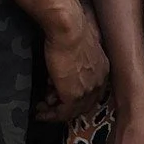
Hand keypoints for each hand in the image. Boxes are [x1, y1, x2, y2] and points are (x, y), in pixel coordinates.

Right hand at [37, 0, 108, 121]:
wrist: (68, 28)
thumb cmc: (70, 28)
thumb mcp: (77, 45)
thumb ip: (74, 60)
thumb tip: (61, 71)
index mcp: (102, 68)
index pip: (91, 91)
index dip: (75, 96)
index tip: (57, 96)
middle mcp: (99, 81)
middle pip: (84, 104)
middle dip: (65, 107)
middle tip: (47, 105)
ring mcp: (88, 90)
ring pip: (73, 111)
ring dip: (55, 113)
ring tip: (40, 109)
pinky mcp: (74, 95)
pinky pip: (63, 113)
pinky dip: (51, 115)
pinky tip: (40, 112)